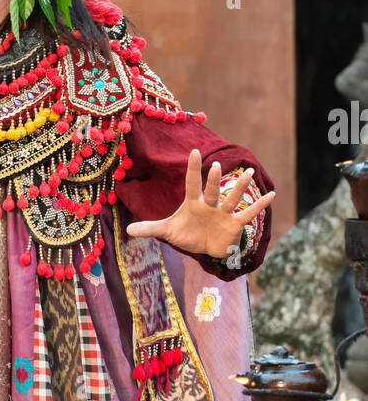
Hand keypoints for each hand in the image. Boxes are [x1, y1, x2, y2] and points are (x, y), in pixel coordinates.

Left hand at [125, 149, 273, 258]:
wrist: (206, 248)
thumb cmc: (188, 234)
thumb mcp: (168, 232)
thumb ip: (150, 229)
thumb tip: (128, 230)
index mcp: (193, 203)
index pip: (192, 183)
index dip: (193, 169)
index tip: (194, 151)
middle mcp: (210, 204)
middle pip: (212, 190)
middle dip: (214, 180)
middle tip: (218, 165)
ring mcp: (223, 213)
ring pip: (232, 198)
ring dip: (240, 188)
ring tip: (250, 173)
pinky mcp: (234, 224)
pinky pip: (248, 214)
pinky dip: (259, 205)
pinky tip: (272, 195)